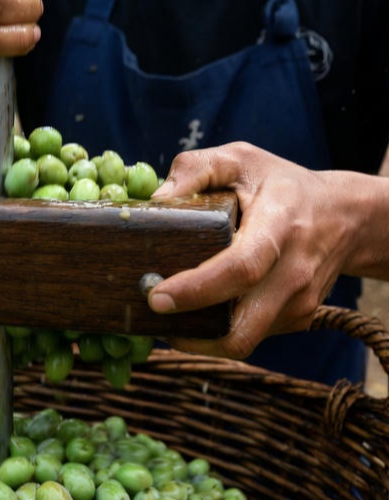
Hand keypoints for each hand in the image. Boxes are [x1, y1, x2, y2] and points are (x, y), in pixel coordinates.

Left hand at [146, 142, 355, 359]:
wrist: (344, 216)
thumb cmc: (282, 185)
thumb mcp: (241, 159)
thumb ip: (195, 169)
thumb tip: (156, 201)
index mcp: (279, 225)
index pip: (241, 268)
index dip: (197, 289)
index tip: (157, 298)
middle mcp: (294, 271)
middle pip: (244, 325)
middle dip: (193, 332)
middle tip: (154, 313)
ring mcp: (300, 301)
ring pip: (244, 339)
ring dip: (202, 337)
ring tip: (171, 317)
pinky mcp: (299, 318)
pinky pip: (253, 336)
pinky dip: (221, 332)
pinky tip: (201, 311)